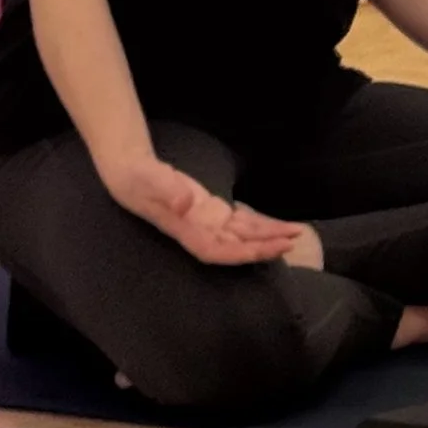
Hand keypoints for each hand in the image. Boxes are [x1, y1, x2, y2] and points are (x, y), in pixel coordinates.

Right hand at [103, 154, 307, 267]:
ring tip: (295, 232)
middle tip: (294, 238)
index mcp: (186, 230)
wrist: (132, 174)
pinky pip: (240, 222)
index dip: (243, 253)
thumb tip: (186, 203)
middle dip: (265, 245)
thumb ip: (167, 190)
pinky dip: (259, 223)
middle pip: (237, 246)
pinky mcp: (213, 212)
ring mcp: (208, 223)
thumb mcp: (148, 179)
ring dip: (267, 235)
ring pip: (242, 235)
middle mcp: (200, 232)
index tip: (269, 248)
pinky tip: (277, 224)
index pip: (218, 250)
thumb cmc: (138, 178)